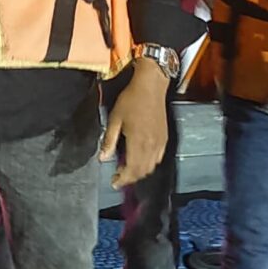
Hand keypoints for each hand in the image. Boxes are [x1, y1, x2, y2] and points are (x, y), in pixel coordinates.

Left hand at [100, 58, 170, 187]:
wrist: (151, 86)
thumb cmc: (130, 100)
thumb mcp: (115, 119)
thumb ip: (109, 140)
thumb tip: (103, 159)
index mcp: (138, 142)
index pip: (131, 169)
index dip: (122, 179)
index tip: (114, 182)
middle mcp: (151, 146)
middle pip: (142, 171)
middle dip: (130, 178)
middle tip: (118, 177)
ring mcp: (160, 142)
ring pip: (151, 167)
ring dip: (139, 172)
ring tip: (126, 169)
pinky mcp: (164, 137)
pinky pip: (158, 158)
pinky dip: (148, 164)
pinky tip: (140, 158)